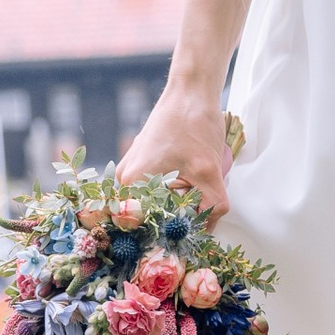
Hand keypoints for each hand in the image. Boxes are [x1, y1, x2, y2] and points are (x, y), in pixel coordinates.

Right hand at [120, 76, 236, 227]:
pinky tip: (189, 183)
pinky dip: (173, 193)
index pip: (143, 229)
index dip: (164, 238)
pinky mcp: (139, 165)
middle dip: (173, 221)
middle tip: (198, 220)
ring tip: (195, 193)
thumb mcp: (209, 170)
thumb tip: (206, 237)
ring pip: (153, 205)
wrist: (190, 92)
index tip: (184, 243)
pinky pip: (154, 191)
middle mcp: (124, 180)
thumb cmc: (195, 125)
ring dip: (175, 206)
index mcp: (132, 183)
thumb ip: (210, 208)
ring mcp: (129, 172)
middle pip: (149, 219)